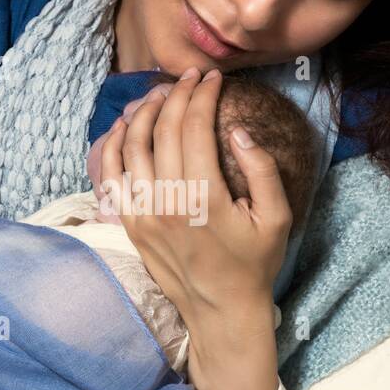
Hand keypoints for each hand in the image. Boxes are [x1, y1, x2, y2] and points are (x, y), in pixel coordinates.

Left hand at [99, 67, 291, 342]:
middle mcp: (167, 201)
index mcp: (204, 196)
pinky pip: (112, 174)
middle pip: (164, 129)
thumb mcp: (277, 218)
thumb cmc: (254, 264)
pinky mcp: (130, 223)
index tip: (213, 79)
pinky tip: (125, 126)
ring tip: (162, 94)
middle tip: (191, 78)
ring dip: (146, 112)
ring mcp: (143, 212)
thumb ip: (262, 170)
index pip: (195, 127)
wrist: (221, 311)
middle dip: (178, 94)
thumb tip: (238, 131)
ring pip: (133, 145)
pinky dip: (114, 144)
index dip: (203, 95)